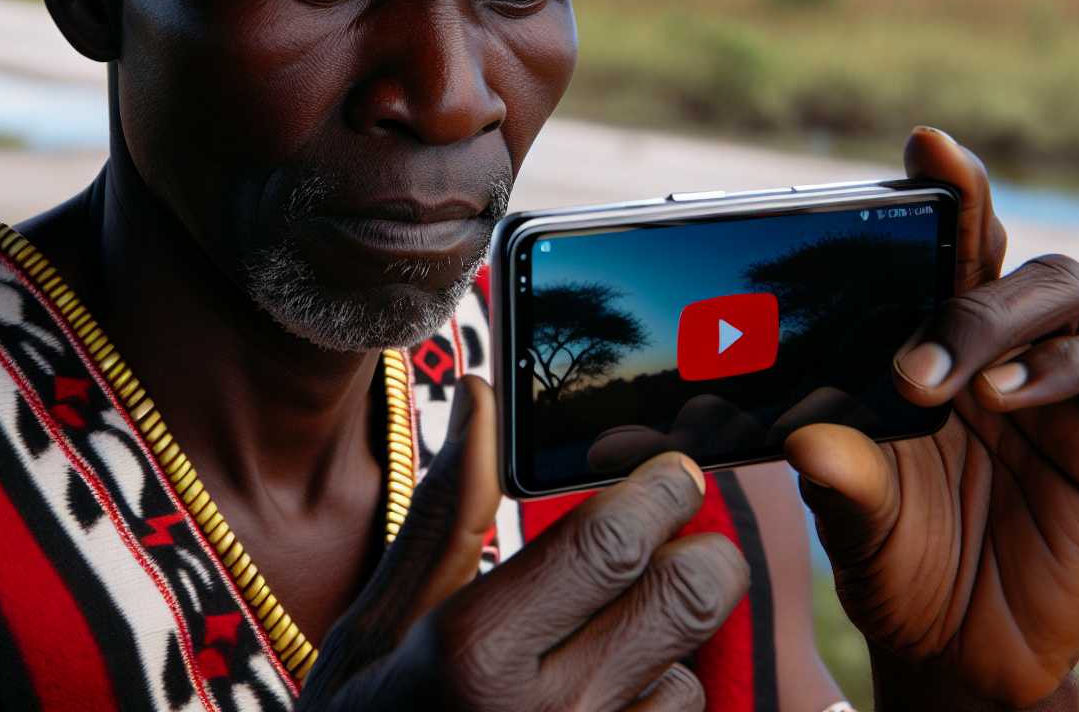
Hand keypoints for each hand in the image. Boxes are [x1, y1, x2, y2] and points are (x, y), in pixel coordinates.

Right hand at [298, 377, 748, 710]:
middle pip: (690, 596)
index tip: (670, 471)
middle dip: (699, 551)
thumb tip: (482, 398)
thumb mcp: (380, 625)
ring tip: (614, 637)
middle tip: (677, 535)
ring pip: (691, 672)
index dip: (659, 490)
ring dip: (668, 645)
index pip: (611, 540)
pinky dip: (654, 705)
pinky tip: (605, 699)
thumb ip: (445, 512)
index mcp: (476, 652)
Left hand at [784, 127, 1078, 709]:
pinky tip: (1011, 402)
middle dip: (972, 241)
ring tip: (950, 386)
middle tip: (920, 302)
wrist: (960, 652)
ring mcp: (1056, 389)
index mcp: (924, 343)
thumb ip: (837, 478)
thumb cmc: (896, 563)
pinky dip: (1067, 367)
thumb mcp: (853, 523)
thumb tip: (804, 436)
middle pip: (1005, 251)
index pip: (941, 247)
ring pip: (1064, 288)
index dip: (944, 190)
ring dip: (1001, 320)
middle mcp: (993, 349)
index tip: (924, 143)